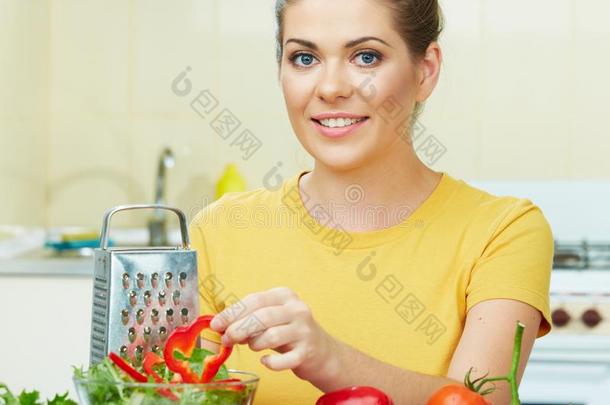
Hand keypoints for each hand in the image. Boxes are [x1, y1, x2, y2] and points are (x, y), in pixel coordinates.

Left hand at [209, 286, 340, 382]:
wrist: (321, 351)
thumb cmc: (289, 332)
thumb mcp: (271, 318)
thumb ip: (249, 318)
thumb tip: (221, 325)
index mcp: (284, 295)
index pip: (254, 300)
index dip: (232, 313)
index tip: (216, 324)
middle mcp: (297, 309)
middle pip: (261, 316)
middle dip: (238, 329)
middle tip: (226, 339)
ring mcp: (304, 330)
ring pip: (271, 336)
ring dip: (254, 344)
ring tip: (252, 346)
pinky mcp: (307, 352)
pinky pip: (283, 360)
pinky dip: (270, 363)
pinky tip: (265, 361)